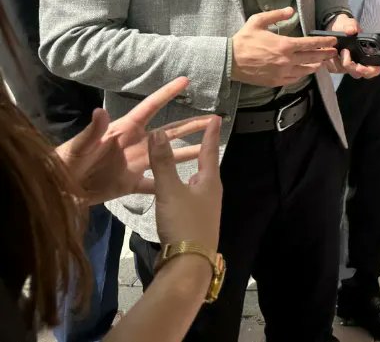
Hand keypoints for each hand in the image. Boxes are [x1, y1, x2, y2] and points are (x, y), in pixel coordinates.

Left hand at [56, 77, 212, 202]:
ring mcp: (135, 165)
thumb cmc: (63, 163)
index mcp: (123, 130)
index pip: (149, 108)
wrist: (57, 192)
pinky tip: (186, 187)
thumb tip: (101, 111)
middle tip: (214, 120)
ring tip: (211, 150)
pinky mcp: (130, 185)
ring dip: (189, 153)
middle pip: (169, 133)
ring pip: (169, 158)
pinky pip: (155, 185)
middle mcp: (135, 145)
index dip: (166, 94)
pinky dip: (169, 185)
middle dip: (191, 125)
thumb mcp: (77, 147)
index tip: (185, 81)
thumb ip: (91, 131)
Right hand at [150, 115, 222, 250]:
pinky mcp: (196, 223)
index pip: (210, 150)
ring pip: (198, 184)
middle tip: (199, 136)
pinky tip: (176, 194)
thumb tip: (159, 133)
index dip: (210, 134)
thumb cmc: (183, 223)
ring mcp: (205, 209)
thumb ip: (163, 163)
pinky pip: (190, 198)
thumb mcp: (170, 191)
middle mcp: (212, 193)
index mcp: (210, 181)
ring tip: (187, 162)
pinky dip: (183, 189)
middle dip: (202, 151)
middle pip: (206, 167)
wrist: (189, 264)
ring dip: (191, 171)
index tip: (216, 118)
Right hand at [231, 7, 337, 86]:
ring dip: (315, 66)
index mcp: (285, 45)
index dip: (324, 42)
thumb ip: (276, 15)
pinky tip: (304, 71)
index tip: (333, 41)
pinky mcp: (276, 81)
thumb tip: (291, 10)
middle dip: (325, 54)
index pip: (311, 44)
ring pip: (305, 71)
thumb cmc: (243, 40)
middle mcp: (287, 60)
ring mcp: (282, 73)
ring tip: (321, 63)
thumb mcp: (257, 21)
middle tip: (333, 53)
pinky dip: (301, 75)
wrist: (229, 61)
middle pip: (312, 58)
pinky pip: (294, 79)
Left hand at [325, 14, 379, 79]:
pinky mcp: (335, 65)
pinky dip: (331, 60)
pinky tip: (330, 52)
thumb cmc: (346, 27)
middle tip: (346, 56)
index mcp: (368, 54)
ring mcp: (347, 66)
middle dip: (351, 67)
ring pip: (345, 71)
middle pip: (358, 74)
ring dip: (340, 62)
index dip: (369, 71)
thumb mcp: (349, 23)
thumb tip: (351, 30)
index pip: (374, 69)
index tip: (360, 67)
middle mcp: (358, 62)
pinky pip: (333, 68)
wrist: (333, 28)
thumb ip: (351, 25)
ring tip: (338, 49)